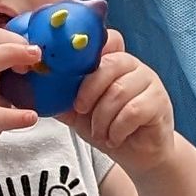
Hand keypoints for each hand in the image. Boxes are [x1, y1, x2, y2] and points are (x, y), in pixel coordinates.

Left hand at [61, 45, 174, 174]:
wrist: (138, 156)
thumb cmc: (111, 129)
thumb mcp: (80, 114)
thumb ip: (62, 100)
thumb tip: (36, 92)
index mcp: (115, 62)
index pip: (110, 39)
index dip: (93, 48)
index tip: (73, 69)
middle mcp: (135, 67)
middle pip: (110, 64)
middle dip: (89, 90)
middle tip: (81, 110)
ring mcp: (150, 83)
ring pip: (119, 91)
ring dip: (102, 118)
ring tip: (100, 132)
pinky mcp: (159, 103)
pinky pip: (133, 110)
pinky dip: (117, 129)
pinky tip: (114, 138)